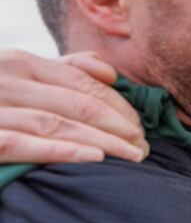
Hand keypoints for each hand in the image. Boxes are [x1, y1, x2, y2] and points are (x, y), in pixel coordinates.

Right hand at [0, 50, 146, 163]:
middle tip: (144, 146)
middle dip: (118, 126)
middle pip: (77, 104)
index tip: (142, 126)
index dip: (117, 104)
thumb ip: (63, 70)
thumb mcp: (17, 75)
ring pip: (57, 125)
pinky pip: (21, 146)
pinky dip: (60, 151)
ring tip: (133, 156)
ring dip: (103, 142)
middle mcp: (5, 82)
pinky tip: (95, 158)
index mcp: (18, 63)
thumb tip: (110, 73)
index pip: (82, 82)